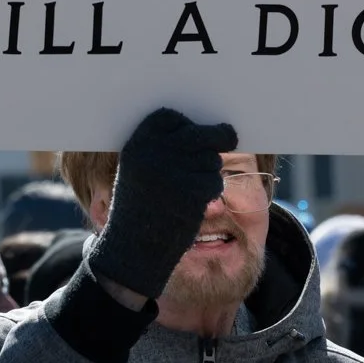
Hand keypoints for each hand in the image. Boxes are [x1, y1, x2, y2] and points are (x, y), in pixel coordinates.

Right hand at [87, 107, 238, 301]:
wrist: (133, 245)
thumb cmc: (140, 205)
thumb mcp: (141, 169)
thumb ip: (165, 147)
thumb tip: (208, 128)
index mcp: (138, 144)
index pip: (171, 117)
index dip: (187, 124)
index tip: (193, 131)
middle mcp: (155, 154)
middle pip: (199, 134)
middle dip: (218, 136)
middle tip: (229, 135)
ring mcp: (174, 172)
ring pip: (210, 160)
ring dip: (208, 172)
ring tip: (187, 188)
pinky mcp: (191, 192)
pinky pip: (214, 182)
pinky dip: (210, 191)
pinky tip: (194, 202)